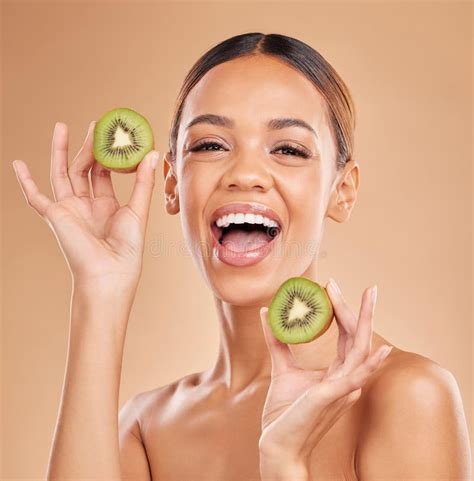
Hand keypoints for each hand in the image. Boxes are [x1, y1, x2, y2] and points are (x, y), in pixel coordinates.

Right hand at [12, 121, 158, 290]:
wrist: (108, 273)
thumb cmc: (127, 248)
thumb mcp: (138, 210)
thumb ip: (143, 181)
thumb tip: (153, 152)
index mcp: (107, 206)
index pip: (105, 174)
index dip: (108, 155)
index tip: (114, 135)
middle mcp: (87, 206)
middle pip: (84, 169)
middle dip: (88, 147)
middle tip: (95, 124)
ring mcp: (70, 210)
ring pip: (62, 174)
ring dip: (60, 151)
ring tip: (61, 127)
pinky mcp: (55, 216)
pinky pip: (35, 197)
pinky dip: (25, 182)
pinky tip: (17, 164)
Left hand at [258, 279, 392, 466]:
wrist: (277, 444)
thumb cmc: (284, 413)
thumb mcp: (281, 368)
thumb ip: (277, 342)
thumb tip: (266, 313)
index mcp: (337, 373)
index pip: (348, 337)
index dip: (344, 311)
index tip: (333, 286)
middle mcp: (345, 379)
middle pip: (358, 339)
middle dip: (360, 310)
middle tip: (362, 287)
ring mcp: (341, 389)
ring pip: (360, 352)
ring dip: (365, 324)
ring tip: (369, 298)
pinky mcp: (330, 397)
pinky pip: (354, 378)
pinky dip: (369, 364)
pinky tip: (381, 349)